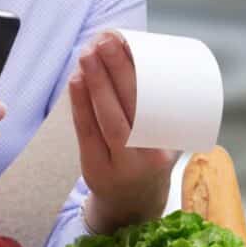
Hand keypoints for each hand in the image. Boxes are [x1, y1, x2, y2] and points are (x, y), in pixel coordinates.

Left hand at [69, 31, 179, 234]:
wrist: (133, 205)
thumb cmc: (148, 160)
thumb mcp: (164, 140)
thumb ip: (156, 108)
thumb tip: (134, 54)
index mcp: (169, 147)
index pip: (153, 105)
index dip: (138, 74)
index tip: (129, 44)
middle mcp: (147, 157)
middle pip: (130, 109)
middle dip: (115, 71)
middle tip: (105, 41)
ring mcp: (119, 165)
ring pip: (107, 119)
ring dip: (95, 83)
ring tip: (88, 54)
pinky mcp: (94, 169)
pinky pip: (86, 132)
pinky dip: (80, 104)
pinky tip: (76, 81)